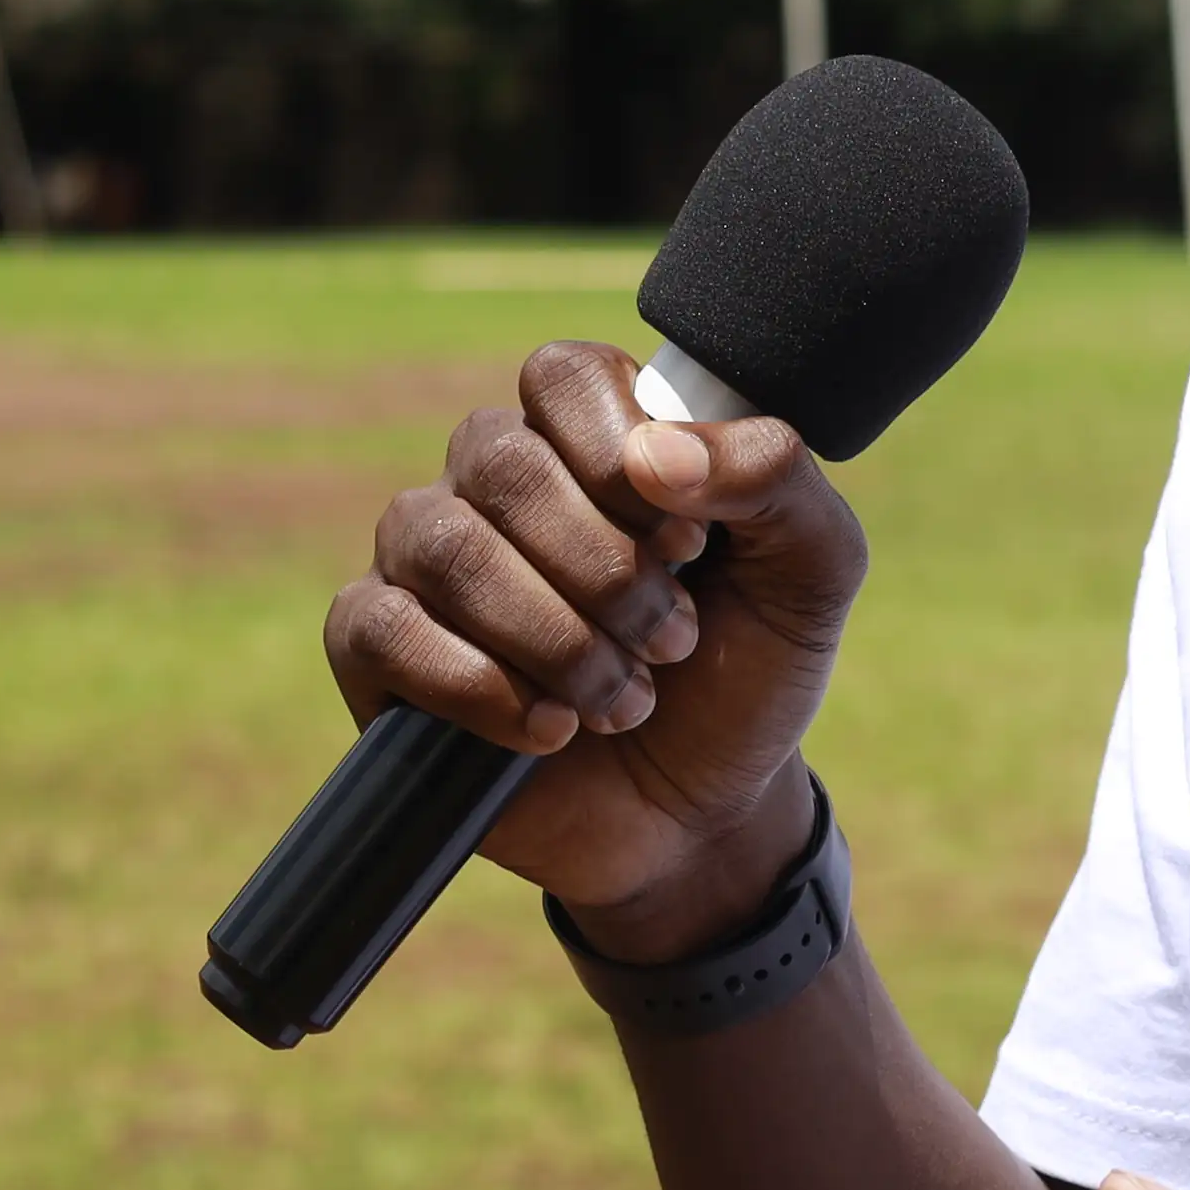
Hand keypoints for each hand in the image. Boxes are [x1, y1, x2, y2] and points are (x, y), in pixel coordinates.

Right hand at [324, 341, 865, 955]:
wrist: (700, 812)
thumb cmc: (745, 668)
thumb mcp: (810, 569)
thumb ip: (773, 479)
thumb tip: (656, 454)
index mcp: (591, 431)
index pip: (562, 377)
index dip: (620, 453)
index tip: (692, 540)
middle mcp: (494, 477)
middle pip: (502, 464)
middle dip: (604, 570)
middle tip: (672, 642)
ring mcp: (426, 558)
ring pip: (445, 545)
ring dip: (554, 637)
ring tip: (626, 701)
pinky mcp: (378, 647)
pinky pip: (381, 627)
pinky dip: (477, 686)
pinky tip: (548, 729)